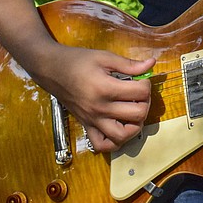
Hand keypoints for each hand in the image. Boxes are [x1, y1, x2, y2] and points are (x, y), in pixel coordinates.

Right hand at [34, 45, 155, 151]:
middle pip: (137, 115)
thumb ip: (129, 64)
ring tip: (133, 111)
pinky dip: (115, 141)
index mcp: (105, 88)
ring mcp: (92, 121)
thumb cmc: (77, 61)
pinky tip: (120, 126)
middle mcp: (99, 109)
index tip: (141, 78)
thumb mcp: (105, 57)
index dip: (146, 84)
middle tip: (139, 94)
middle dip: (145, 102)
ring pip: (122, 136)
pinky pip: (102, 145)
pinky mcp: (86, 127)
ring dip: (135, 125)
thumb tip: (151, 64)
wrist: (52, 70)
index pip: (140, 92)